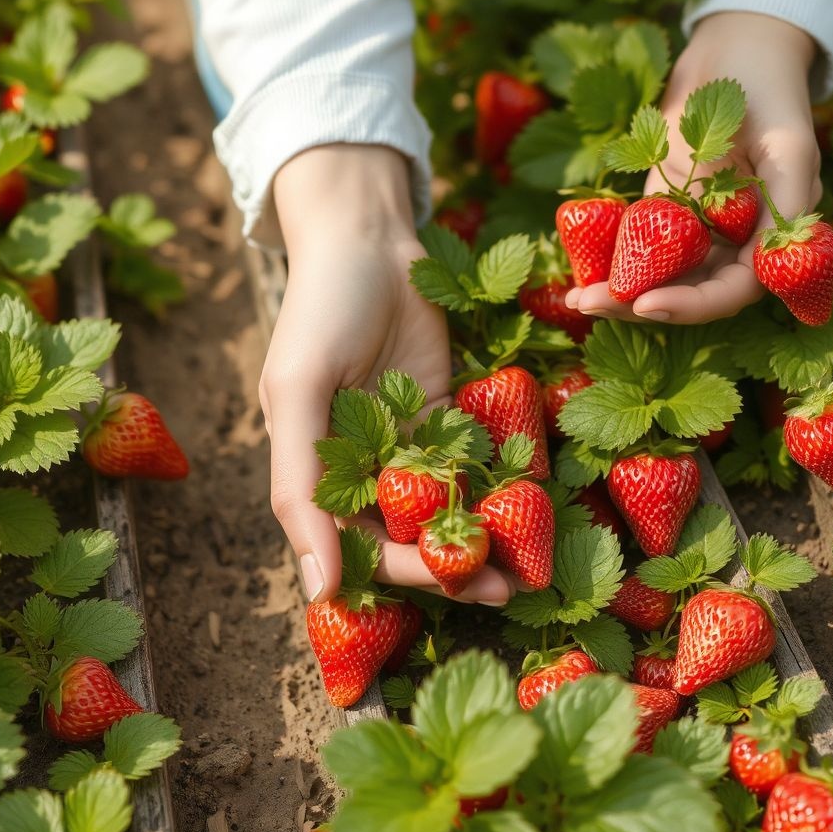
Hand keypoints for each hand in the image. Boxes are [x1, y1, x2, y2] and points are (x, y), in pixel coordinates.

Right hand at [261, 144, 512, 605]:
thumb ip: (301, 489)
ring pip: (450, 507)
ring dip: (488, 535)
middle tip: (514, 587)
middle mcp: (365, 471)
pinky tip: (536, 500)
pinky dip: (501, 482)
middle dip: (461, 566)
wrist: (368, 241)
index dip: (409, 574)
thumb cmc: (319, 312)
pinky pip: (475, 460)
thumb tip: (318, 590)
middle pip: (413, 539)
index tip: (460, 585)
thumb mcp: (296, 393)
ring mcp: (409, 443)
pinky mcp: (447, 415)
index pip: (364, 549)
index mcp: (319, 478)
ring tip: (534, 559)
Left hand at [567, 12, 822, 323]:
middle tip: (594, 304)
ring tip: (578, 298)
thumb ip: (783, 196)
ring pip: (664, 275)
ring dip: (622, 291)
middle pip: (694, 291)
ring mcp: (701, 224)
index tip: (648, 305)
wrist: (735, 45)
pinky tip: (578, 274)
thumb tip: (760, 254)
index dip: (695, 304)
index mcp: (773, 230)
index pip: (738, 287)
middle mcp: (739, 236)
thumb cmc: (765, 83)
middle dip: (644, 304)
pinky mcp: (668, 206)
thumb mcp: (784, 138)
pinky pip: (640, 245)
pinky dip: (612, 261)